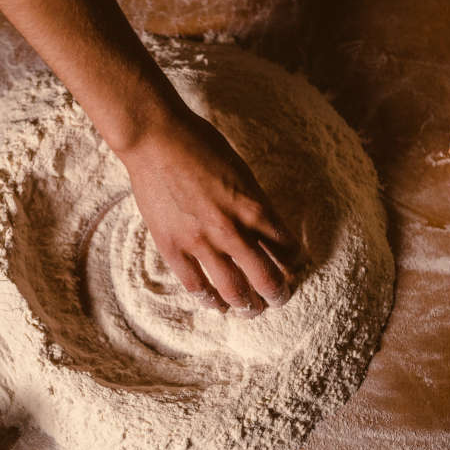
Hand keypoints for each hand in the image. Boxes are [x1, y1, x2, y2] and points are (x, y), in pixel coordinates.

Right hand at [116, 107, 304, 316]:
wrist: (156, 139)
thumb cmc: (200, 145)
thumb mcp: (240, 171)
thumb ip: (253, 203)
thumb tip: (263, 229)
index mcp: (254, 208)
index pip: (286, 248)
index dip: (293, 262)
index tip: (292, 267)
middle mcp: (232, 230)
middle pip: (266, 277)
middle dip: (277, 293)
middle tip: (279, 299)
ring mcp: (201, 242)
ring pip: (233, 290)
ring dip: (247, 305)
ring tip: (251, 310)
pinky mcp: (173, 246)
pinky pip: (195, 285)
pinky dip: (208, 299)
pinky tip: (214, 303)